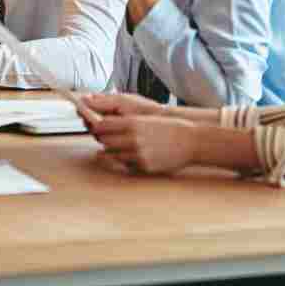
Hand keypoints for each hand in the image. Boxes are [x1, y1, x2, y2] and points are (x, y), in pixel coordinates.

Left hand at [77, 96, 200, 174]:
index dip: (95, 127)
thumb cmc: (169, 127)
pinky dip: (125, 161)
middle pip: (104, 141)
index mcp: (132, 122)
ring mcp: (137, 154)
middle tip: (105, 138)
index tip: (94, 127)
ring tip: (120, 147)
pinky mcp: (143, 166)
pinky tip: (131, 156)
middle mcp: (132, 138)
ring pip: (112, 154)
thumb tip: (105, 124)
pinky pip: (125, 165)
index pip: (102, 126)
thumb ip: (125, 122)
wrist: (190, 141)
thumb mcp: (145, 119)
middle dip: (102, 139)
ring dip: (112, 151)